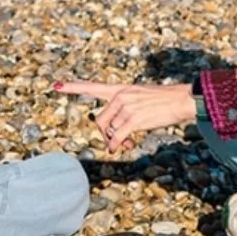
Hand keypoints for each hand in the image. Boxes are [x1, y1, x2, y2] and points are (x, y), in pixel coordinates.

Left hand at [55, 80, 196, 151]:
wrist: (180, 99)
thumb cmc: (163, 101)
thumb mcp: (139, 99)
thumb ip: (123, 110)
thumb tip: (114, 134)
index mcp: (120, 89)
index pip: (92, 87)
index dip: (73, 87)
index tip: (56, 86)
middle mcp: (120, 95)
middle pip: (100, 120)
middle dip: (105, 134)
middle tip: (116, 142)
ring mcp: (126, 106)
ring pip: (110, 130)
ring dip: (115, 141)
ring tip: (125, 144)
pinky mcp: (134, 118)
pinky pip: (118, 136)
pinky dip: (116, 145)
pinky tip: (121, 149)